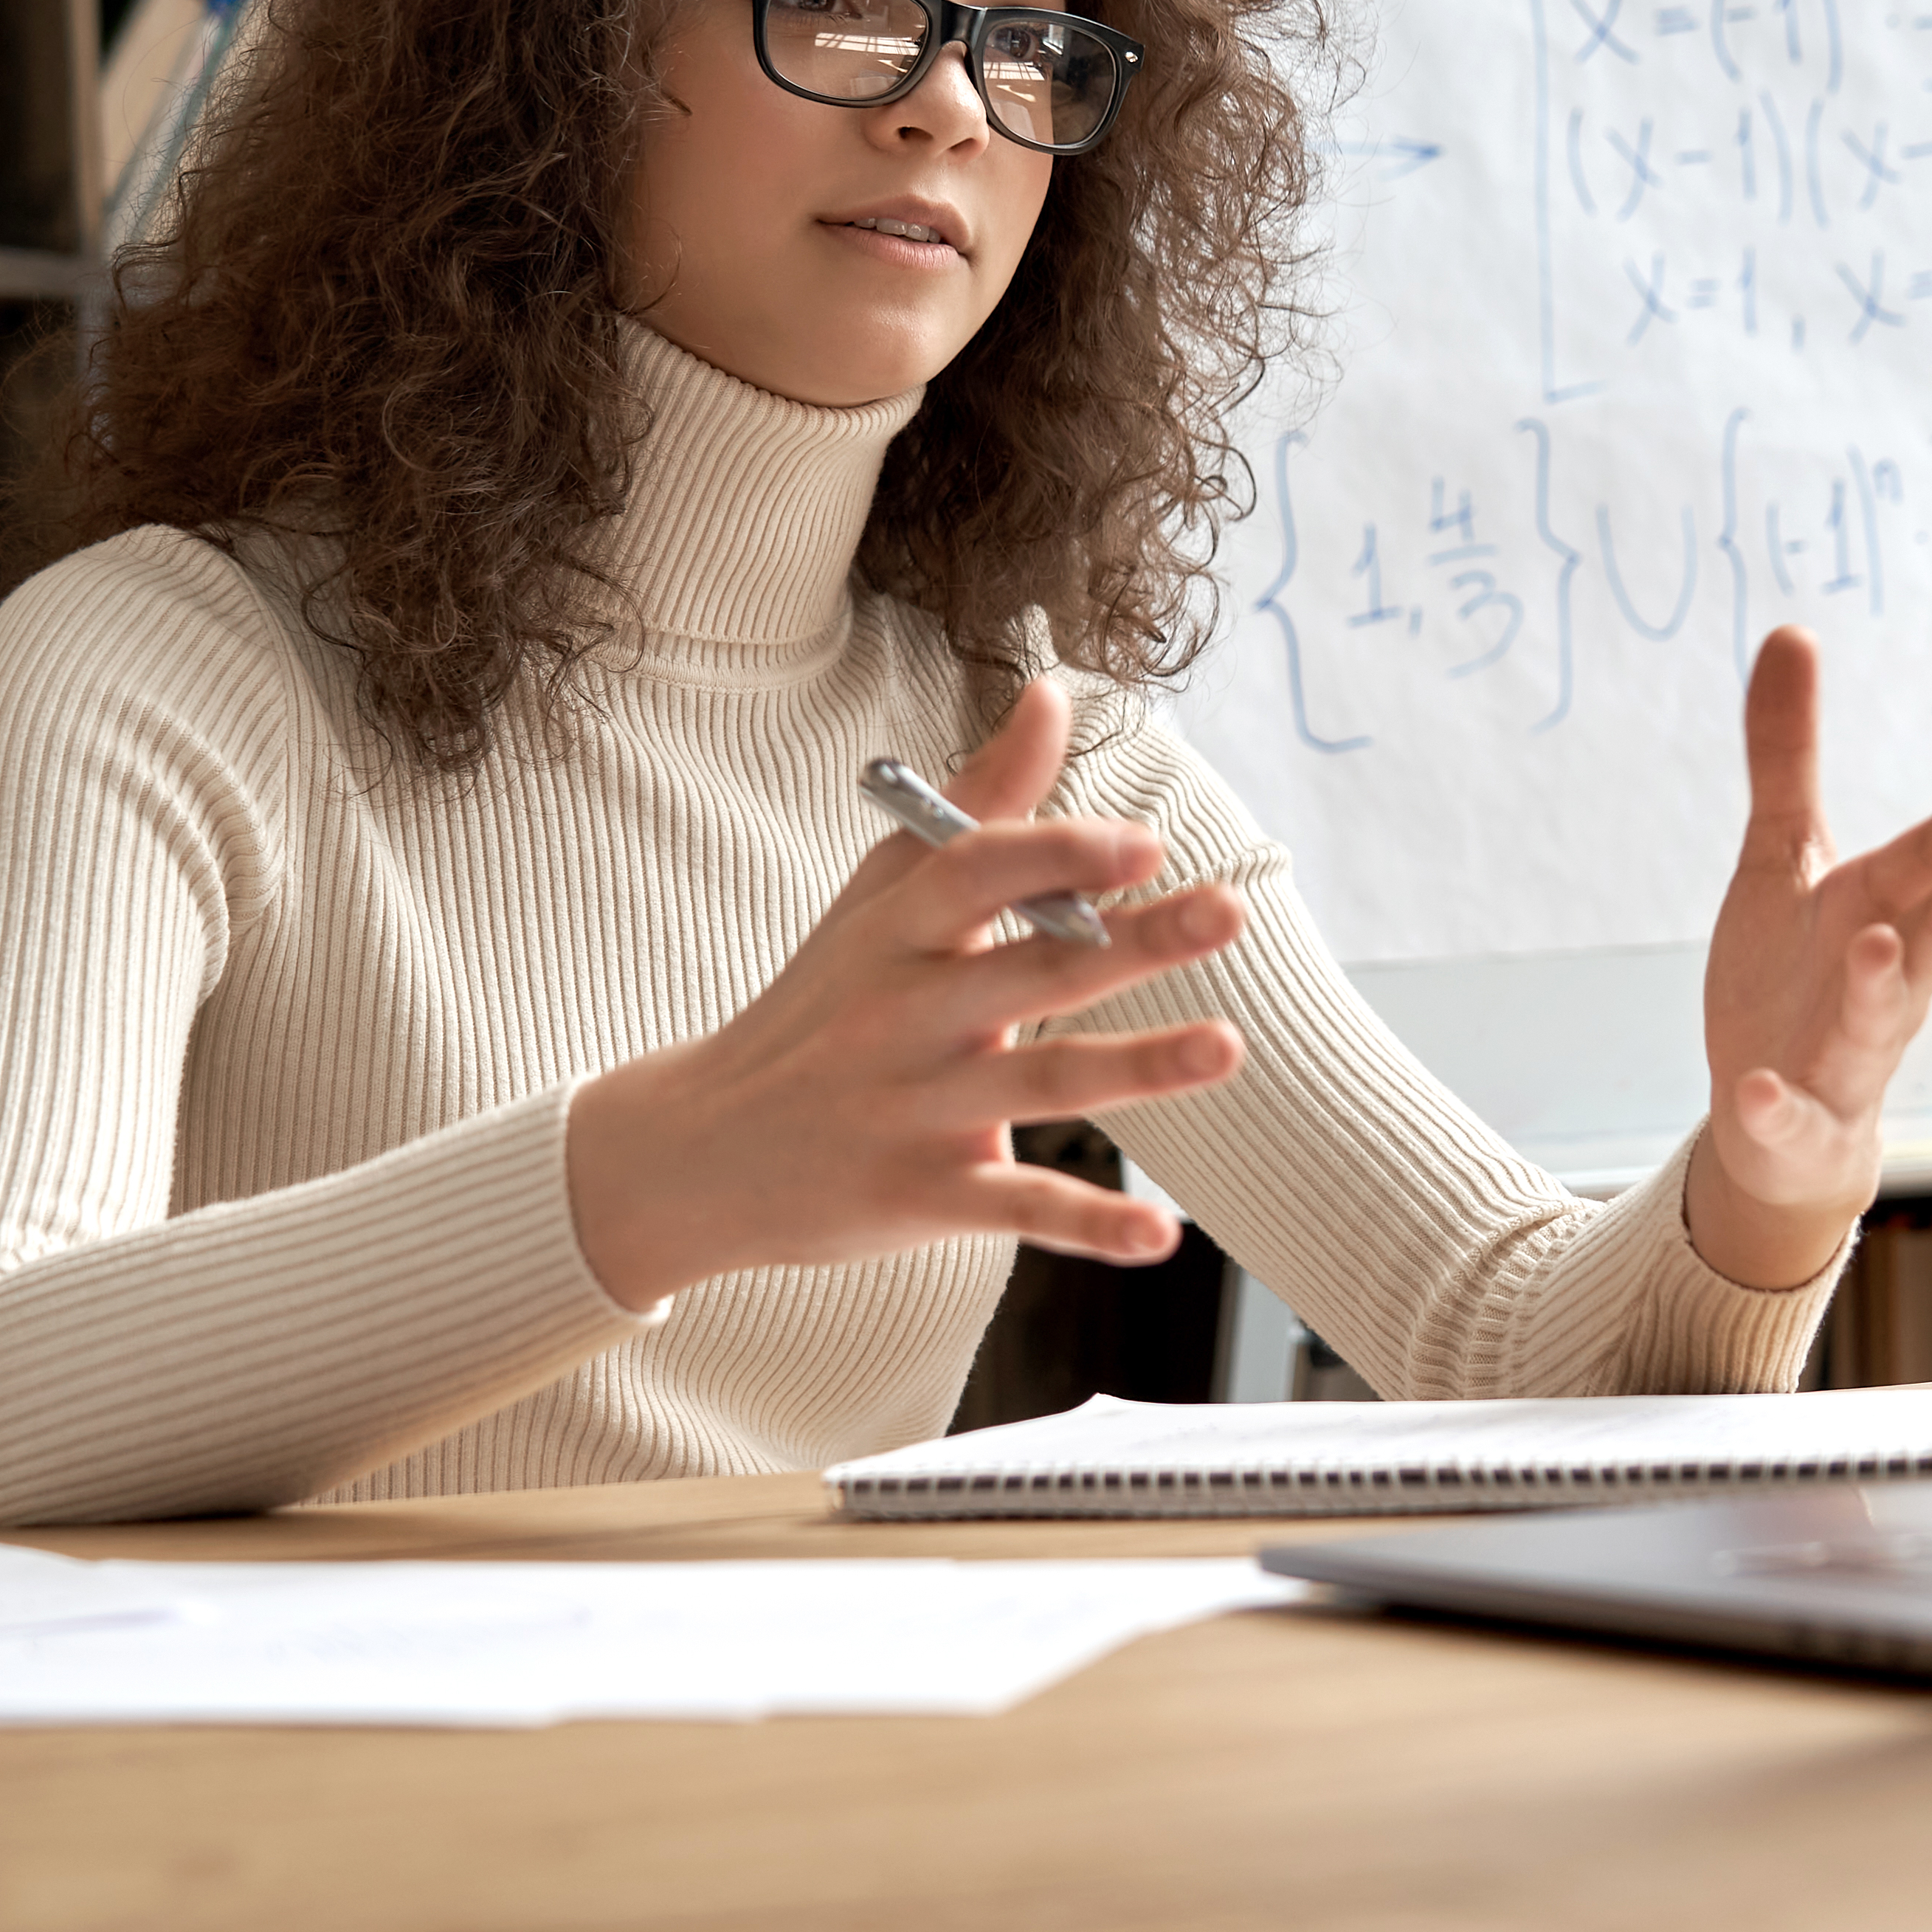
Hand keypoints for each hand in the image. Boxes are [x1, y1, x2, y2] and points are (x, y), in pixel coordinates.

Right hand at [561, 679, 1245, 1307]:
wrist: (703, 1148)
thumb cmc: (819, 1002)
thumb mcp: (881, 893)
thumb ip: (978, 800)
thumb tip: (1053, 694)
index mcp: (896, 932)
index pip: (974, 873)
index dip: (1057, 853)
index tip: (1144, 840)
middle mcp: (904, 1016)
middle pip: (1030, 971)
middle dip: (1133, 942)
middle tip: (1227, 911)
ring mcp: (915, 1110)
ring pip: (1040, 1085)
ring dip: (1140, 1068)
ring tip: (1229, 1045)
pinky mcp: (923, 1196)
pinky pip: (1018, 1208)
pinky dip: (1090, 1228)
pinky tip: (1162, 1237)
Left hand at [1689, 628, 1931, 1289]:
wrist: (1780, 1122)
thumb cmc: (1802, 975)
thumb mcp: (1781, 857)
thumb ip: (1786, 753)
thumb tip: (1790, 632)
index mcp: (1882, 910)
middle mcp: (1881, 981)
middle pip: (1926, 942)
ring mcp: (1846, 1056)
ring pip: (1877, 1025)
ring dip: (1881, 990)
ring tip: (1877, 948)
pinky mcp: (1799, 1119)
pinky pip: (1789, 1114)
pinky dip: (1776, 1104)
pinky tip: (1756, 1089)